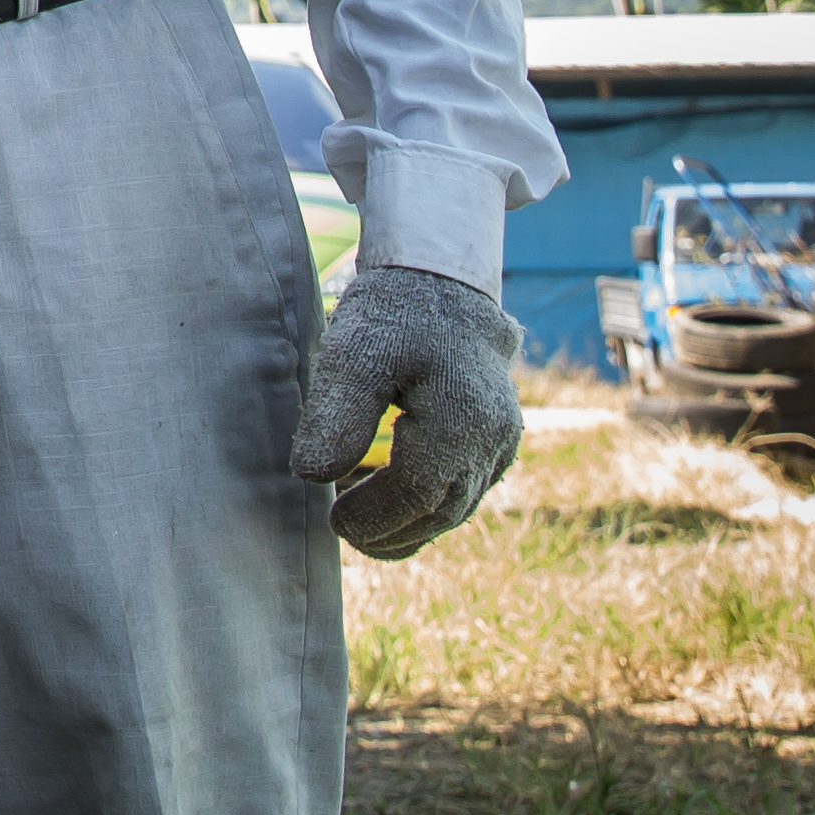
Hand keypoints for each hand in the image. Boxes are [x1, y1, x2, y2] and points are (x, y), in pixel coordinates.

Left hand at [291, 261, 525, 557]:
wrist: (443, 281)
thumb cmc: (395, 315)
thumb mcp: (352, 354)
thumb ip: (336, 416)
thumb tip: (312, 477)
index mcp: (462, 421)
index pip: (417, 494)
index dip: (374, 517)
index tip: (334, 522)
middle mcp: (494, 439)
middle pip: (443, 510)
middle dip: (392, 532)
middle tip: (344, 533)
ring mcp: (502, 441)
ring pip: (458, 504)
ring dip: (411, 523)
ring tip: (361, 524)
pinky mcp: (499, 439)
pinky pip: (467, 487)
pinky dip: (431, 504)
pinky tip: (392, 500)